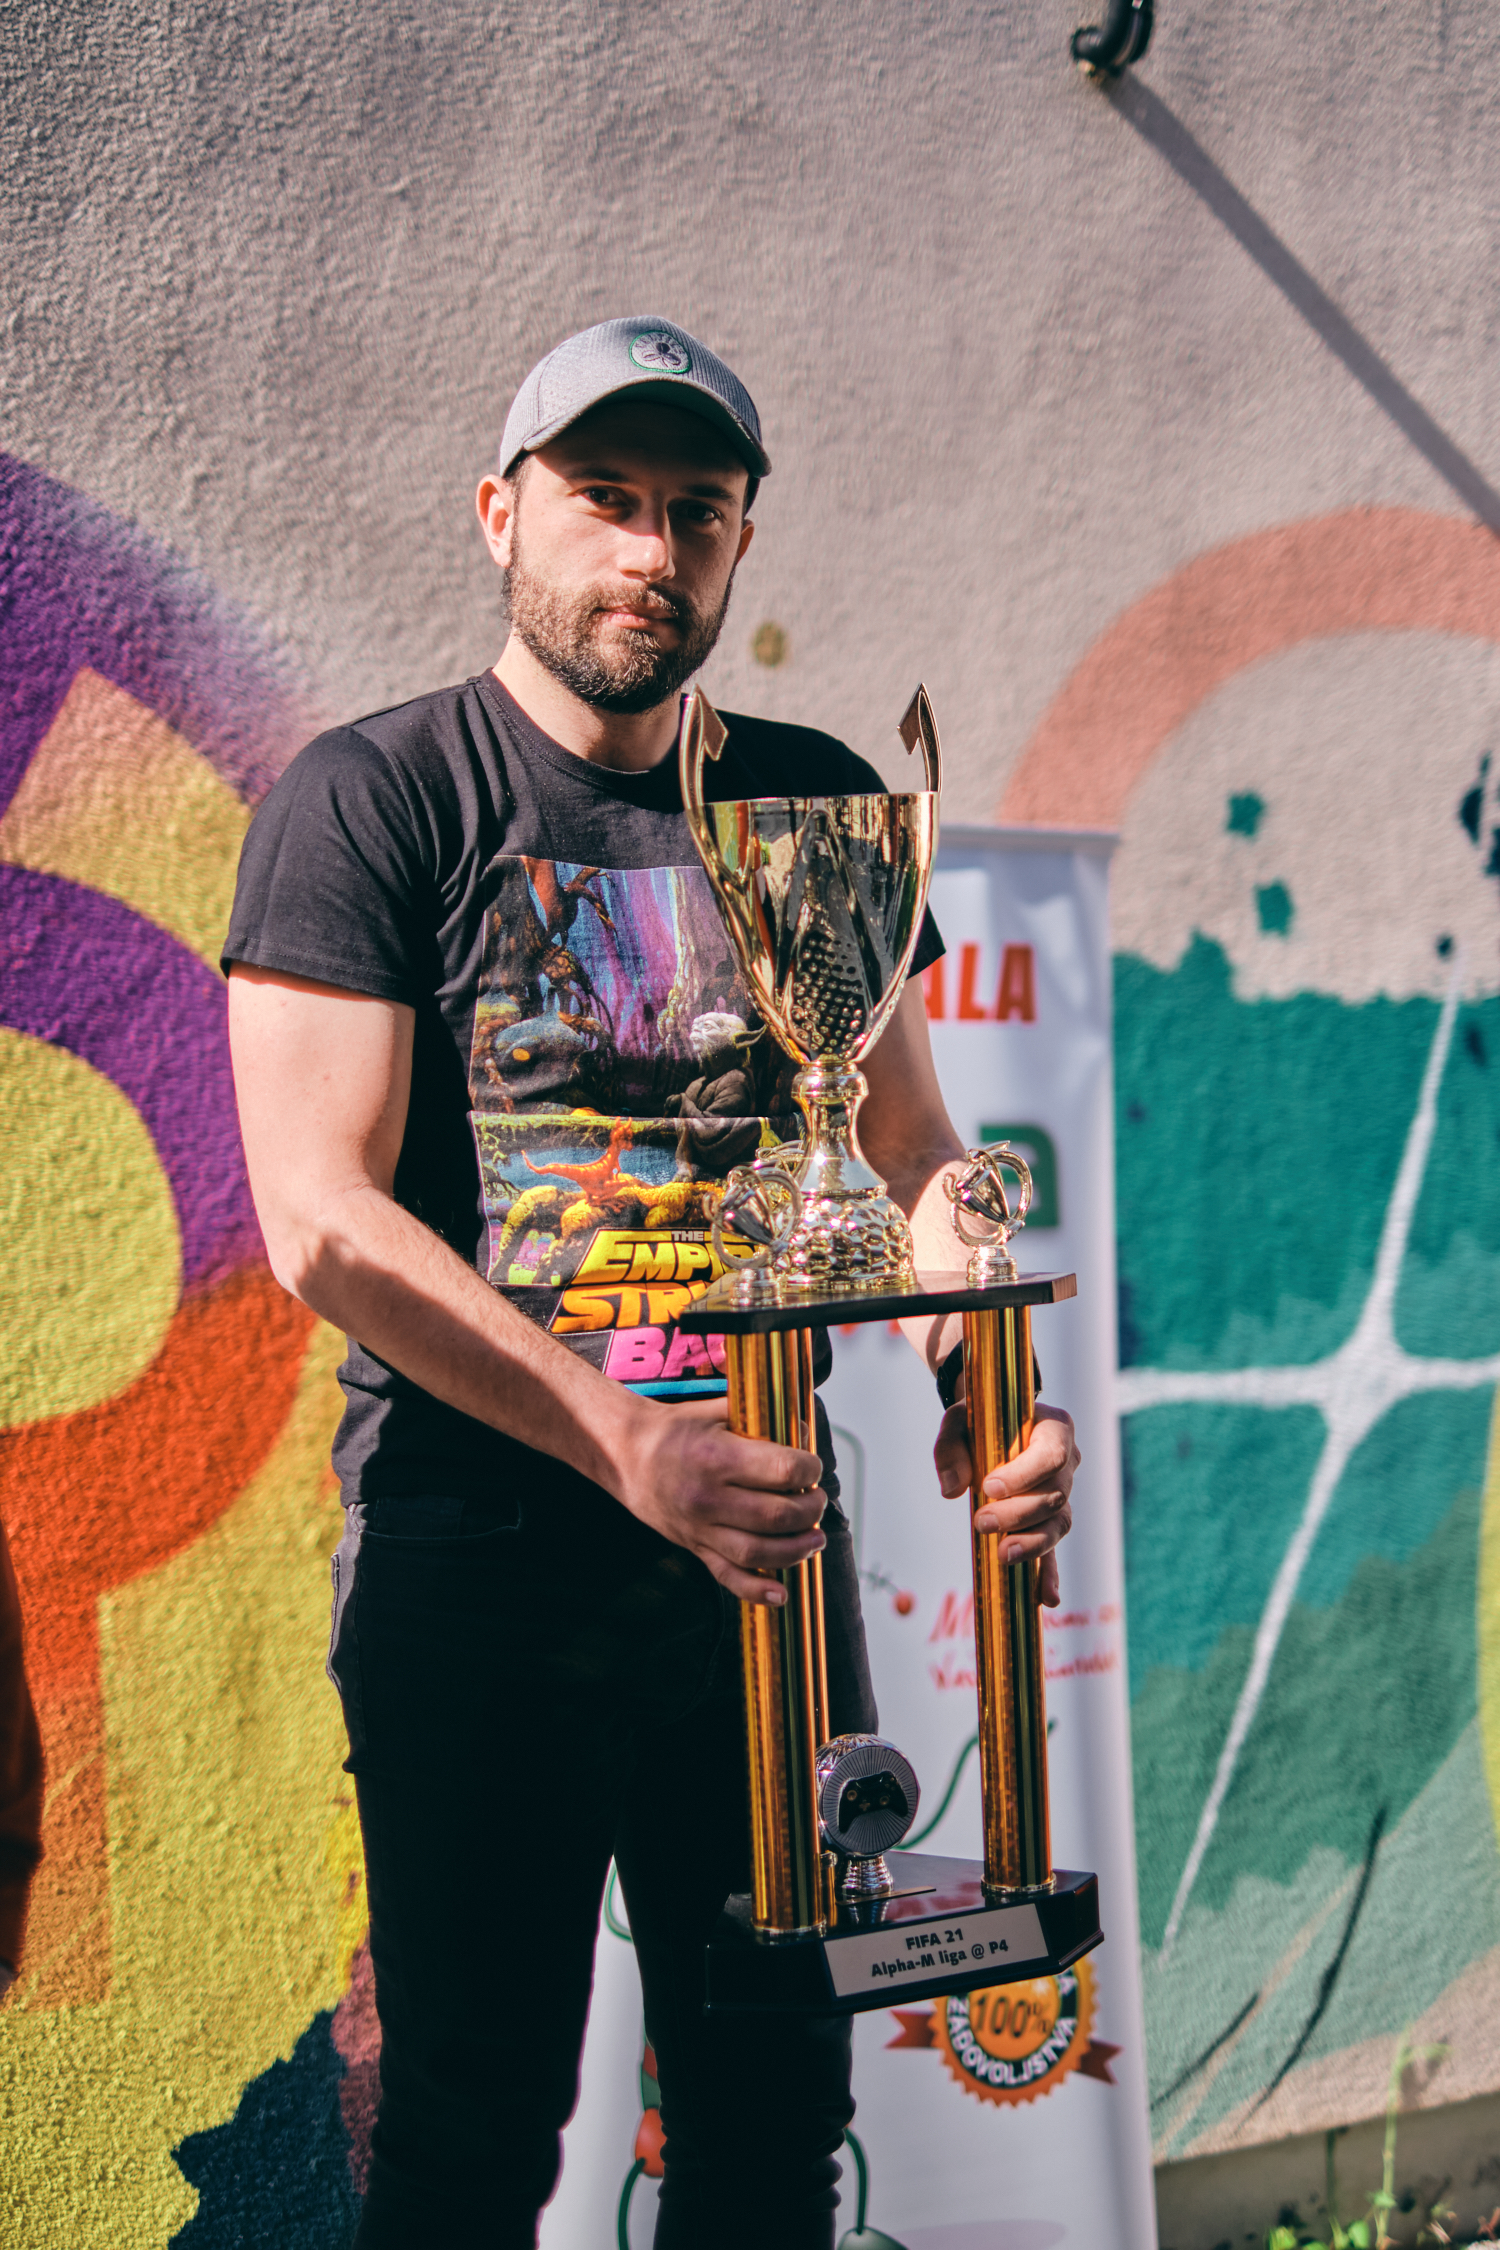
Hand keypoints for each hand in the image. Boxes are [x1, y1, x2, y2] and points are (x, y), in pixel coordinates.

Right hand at [609, 1395, 826, 1605]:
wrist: (626, 1456)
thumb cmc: (676, 1430)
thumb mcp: (717, 1411)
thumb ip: (760, 1420)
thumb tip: (804, 1434)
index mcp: (718, 1457)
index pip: (782, 1471)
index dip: (809, 1471)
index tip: (812, 1468)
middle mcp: (709, 1497)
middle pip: (776, 1515)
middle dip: (810, 1510)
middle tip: (817, 1501)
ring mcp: (700, 1528)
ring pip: (757, 1552)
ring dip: (796, 1550)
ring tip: (815, 1539)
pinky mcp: (694, 1547)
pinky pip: (727, 1576)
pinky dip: (756, 1591)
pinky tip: (781, 1594)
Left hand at [933, 1400, 1079, 1606]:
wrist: (993, 1427)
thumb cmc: (980, 1420)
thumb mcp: (960, 1419)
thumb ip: (951, 1447)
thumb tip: (952, 1490)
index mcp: (1055, 1429)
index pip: (1051, 1456)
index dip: (1024, 1475)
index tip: (989, 1488)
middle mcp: (1067, 1465)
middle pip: (1054, 1496)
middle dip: (1018, 1514)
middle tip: (981, 1522)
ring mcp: (1062, 1496)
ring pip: (1058, 1525)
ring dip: (1032, 1544)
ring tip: (1003, 1555)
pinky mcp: (1048, 1523)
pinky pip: (1053, 1551)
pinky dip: (1049, 1575)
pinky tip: (1045, 1599)